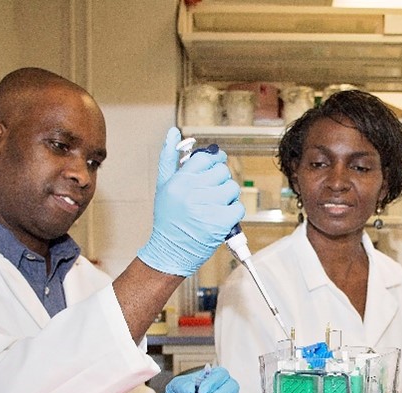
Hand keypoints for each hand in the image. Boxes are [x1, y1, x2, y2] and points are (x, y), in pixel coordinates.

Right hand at [137, 127, 243, 276]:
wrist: (170, 251)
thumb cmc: (168, 219)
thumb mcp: (164, 186)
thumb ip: (169, 158)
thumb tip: (173, 132)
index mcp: (179, 181)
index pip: (206, 158)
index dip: (214, 161)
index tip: (215, 165)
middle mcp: (192, 192)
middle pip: (222, 172)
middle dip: (220, 181)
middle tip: (211, 192)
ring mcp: (207, 208)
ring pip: (232, 188)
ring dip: (227, 197)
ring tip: (214, 206)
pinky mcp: (220, 223)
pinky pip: (238, 208)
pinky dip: (233, 213)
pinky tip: (220, 218)